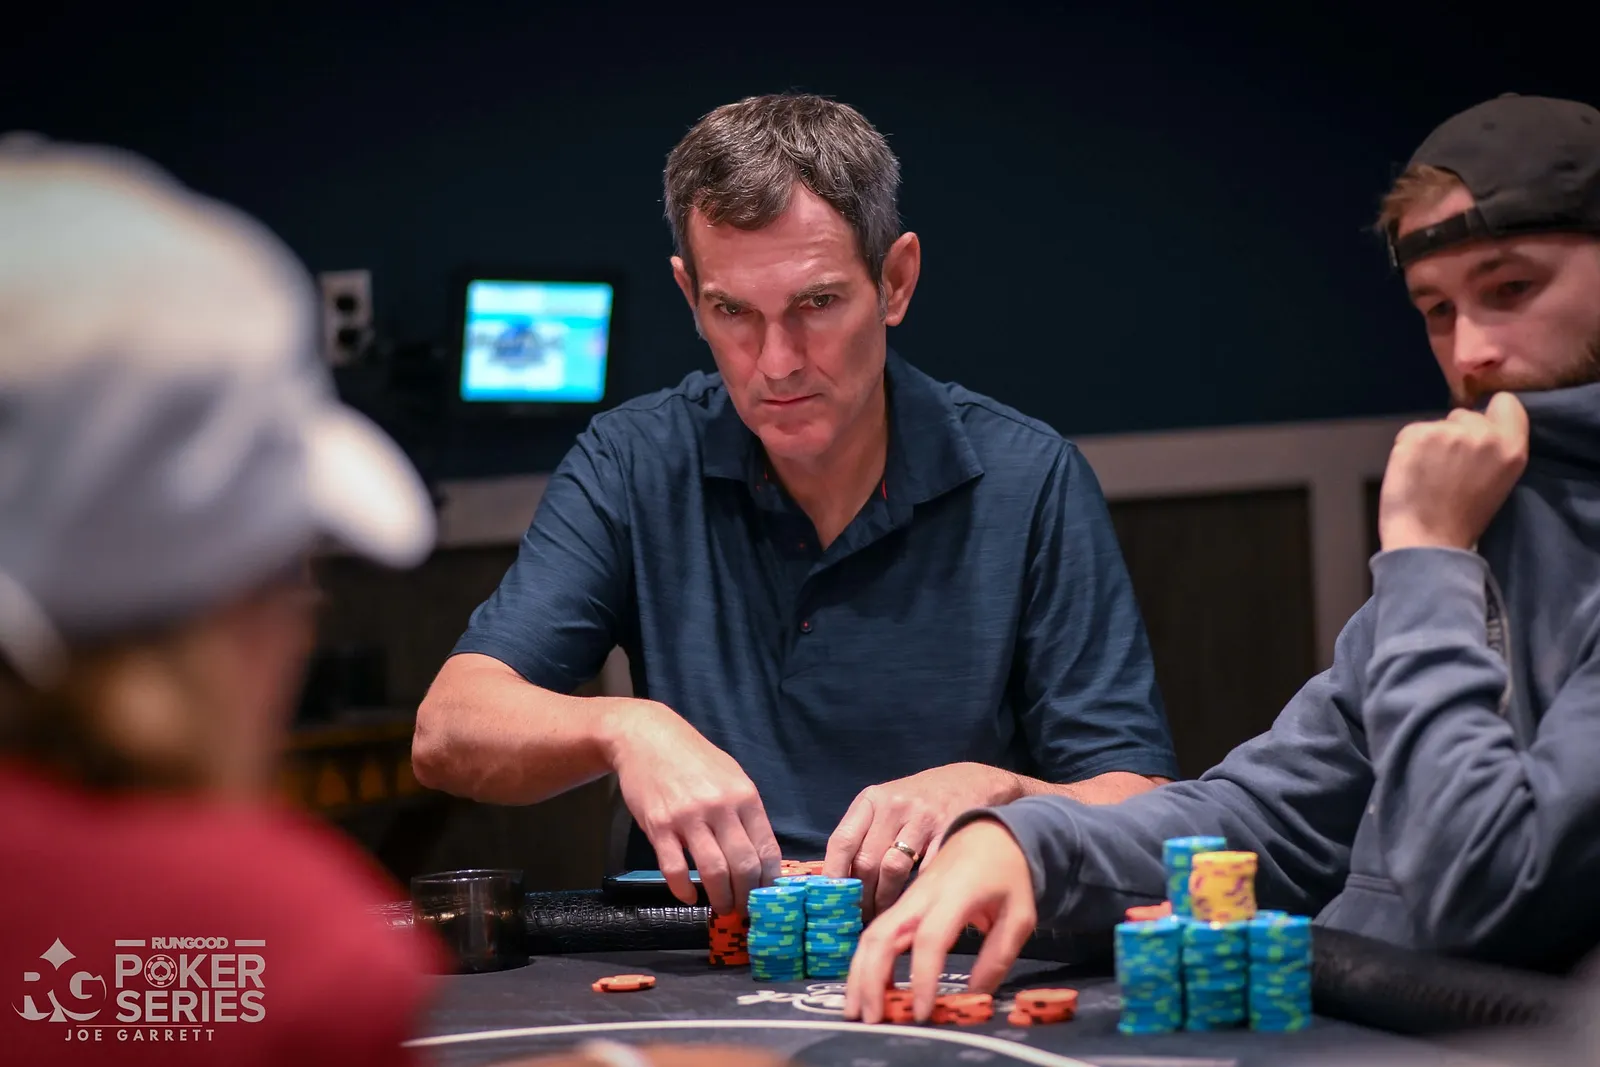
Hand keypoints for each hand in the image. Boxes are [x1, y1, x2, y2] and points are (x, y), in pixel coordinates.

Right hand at [606, 701, 781, 913]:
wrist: (648, 738)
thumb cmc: (694, 759)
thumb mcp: (732, 777)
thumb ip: (746, 813)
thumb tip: (762, 855)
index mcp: (745, 797)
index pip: (766, 849)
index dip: (769, 881)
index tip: (767, 899)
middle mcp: (720, 807)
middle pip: (743, 865)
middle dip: (746, 896)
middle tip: (743, 910)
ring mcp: (688, 817)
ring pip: (713, 871)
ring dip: (720, 898)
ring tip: (722, 908)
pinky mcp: (659, 825)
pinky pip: (674, 868)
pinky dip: (684, 889)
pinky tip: (689, 897)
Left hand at [822, 762, 1020, 919]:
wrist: (966, 781)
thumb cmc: (915, 800)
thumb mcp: (883, 804)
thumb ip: (861, 834)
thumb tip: (836, 880)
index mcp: (871, 800)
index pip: (842, 840)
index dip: (834, 874)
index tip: (832, 900)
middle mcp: (894, 806)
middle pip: (867, 860)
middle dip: (861, 895)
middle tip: (861, 915)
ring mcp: (923, 819)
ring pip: (894, 869)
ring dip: (885, 899)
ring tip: (884, 913)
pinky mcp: (947, 833)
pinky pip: (925, 870)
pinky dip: (916, 891)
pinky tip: (912, 901)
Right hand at [843, 819, 1035, 1023]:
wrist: (990, 833)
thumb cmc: (1008, 875)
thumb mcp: (1020, 915)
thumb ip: (999, 956)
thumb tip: (975, 996)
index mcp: (955, 894)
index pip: (930, 939)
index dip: (923, 977)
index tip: (922, 1012)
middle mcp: (922, 895)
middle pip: (882, 935)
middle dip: (871, 979)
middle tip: (871, 1019)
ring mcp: (907, 897)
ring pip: (871, 934)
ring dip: (859, 973)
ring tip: (857, 1010)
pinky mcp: (902, 903)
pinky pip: (876, 932)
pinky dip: (867, 962)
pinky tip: (868, 988)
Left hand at [1378, 393, 1528, 551]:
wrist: (1429, 540)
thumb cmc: (1462, 517)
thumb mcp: (1499, 479)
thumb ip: (1495, 448)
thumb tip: (1479, 424)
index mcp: (1512, 447)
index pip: (1506, 402)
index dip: (1490, 414)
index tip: (1478, 432)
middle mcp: (1484, 435)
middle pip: (1466, 413)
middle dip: (1456, 432)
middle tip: (1449, 467)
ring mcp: (1449, 433)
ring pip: (1437, 423)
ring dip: (1431, 441)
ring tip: (1430, 474)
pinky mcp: (1417, 435)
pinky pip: (1412, 431)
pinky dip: (1408, 447)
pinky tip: (1413, 472)